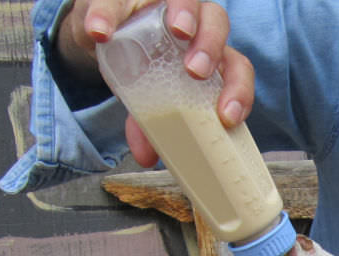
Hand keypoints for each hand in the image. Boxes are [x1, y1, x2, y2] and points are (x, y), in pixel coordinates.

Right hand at [54, 0, 255, 165]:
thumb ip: (149, 125)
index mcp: (210, 54)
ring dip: (185, 12)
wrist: (102, 35)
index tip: (227, 116)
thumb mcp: (146, 99)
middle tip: (197, 70)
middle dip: (212, 46)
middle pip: (218, 23)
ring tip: (176, 30)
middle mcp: (194, 23)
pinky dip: (108, 13)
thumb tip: (147, 157)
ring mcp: (163, 3)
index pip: (236, 67)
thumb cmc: (140, 67)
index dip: (238, 90)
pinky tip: (100, 32)